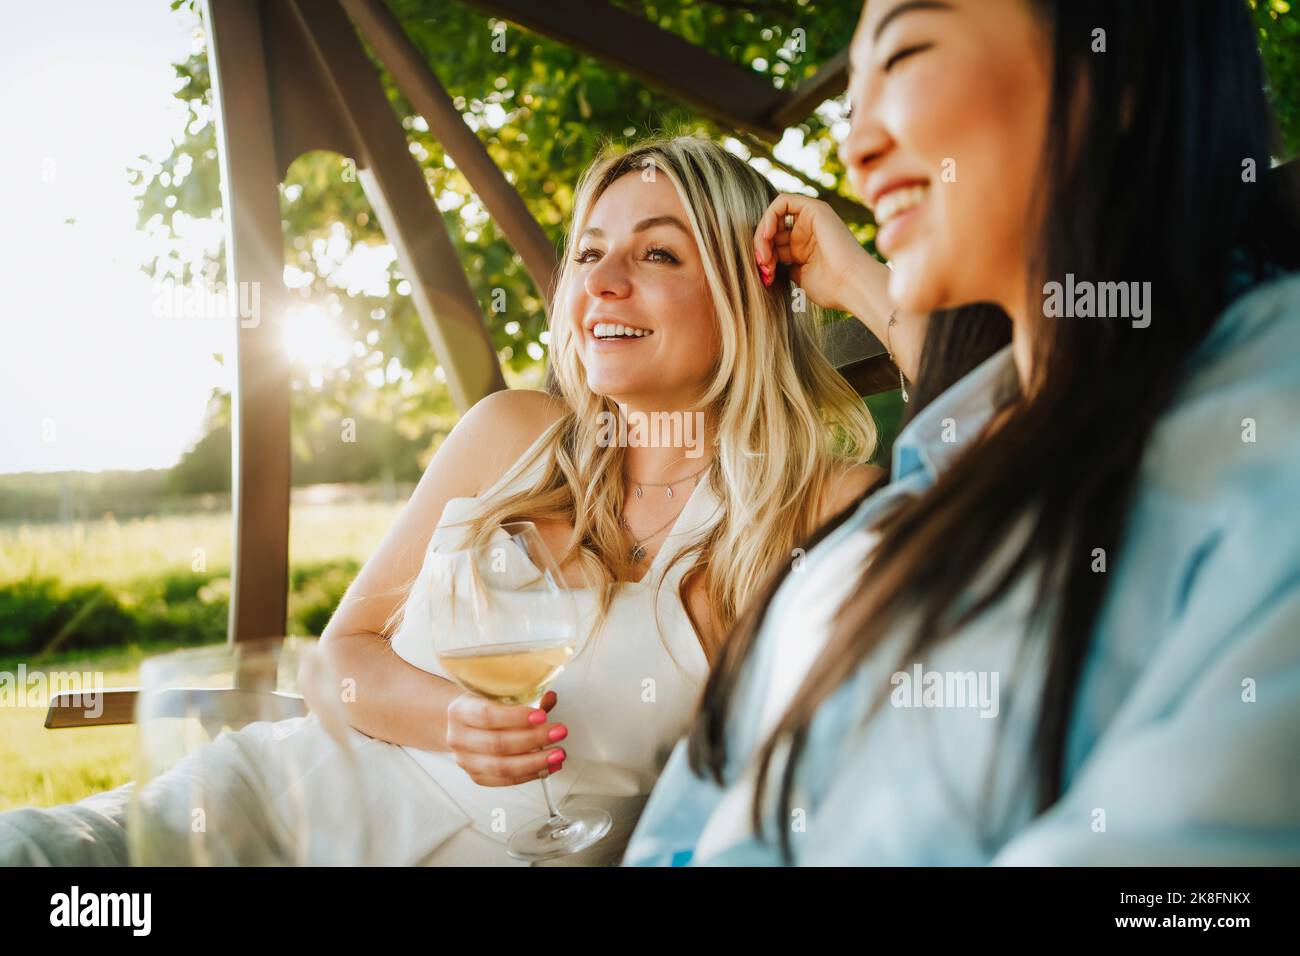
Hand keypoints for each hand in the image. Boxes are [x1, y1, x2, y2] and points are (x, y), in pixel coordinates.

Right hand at [445, 689, 567, 785]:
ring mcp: (467, 761)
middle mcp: (460, 738)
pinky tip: (548, 767)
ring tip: (558, 754)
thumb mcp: (495, 694)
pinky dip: (530, 775)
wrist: (461, 724)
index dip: (516, 717)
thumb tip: (550, 698)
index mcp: (461, 712)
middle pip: (498, 744)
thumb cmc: (481, 706)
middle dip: (534, 740)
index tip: (542, 715)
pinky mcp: (477, 776)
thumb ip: (524, 697)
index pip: (488, 715)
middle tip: (558, 733)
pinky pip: (506, 780)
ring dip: (536, 762)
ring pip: (502, 767)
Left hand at [756, 192, 923, 379]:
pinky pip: (783, 202)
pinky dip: (769, 216)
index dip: (764, 257)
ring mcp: (812, 218)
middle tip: (762, 267)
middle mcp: (809, 230)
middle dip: (761, 248)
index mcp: (805, 247)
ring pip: (774, 217)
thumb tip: (766, 260)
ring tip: (764, 257)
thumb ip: (783, 264)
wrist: (852, 286)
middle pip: (772, 230)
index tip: (764, 275)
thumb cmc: (832, 289)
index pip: (774, 243)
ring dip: (762, 236)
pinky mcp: (815, 209)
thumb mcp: (799, 276)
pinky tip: (766, 235)